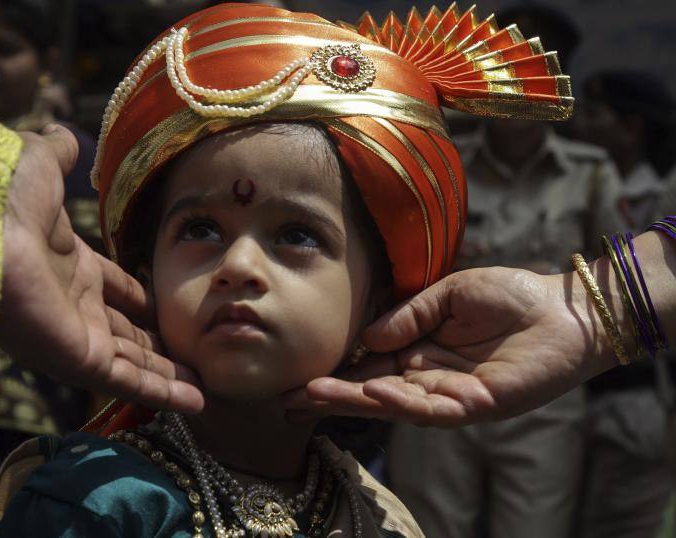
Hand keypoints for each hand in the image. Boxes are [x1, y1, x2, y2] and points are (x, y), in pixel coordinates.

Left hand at [0, 125, 203, 412]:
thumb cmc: (10, 198)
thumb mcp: (40, 166)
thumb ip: (58, 156)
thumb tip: (63, 135)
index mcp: (71, 267)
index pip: (115, 289)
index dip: (140, 299)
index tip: (165, 308)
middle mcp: (75, 307)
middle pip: (127, 333)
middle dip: (158, 347)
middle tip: (193, 356)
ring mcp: (78, 336)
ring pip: (133, 364)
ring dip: (168, 377)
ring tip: (205, 389)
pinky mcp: (80, 360)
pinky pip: (129, 381)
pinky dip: (163, 394)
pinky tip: (195, 403)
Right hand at [285, 267, 616, 425]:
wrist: (562, 308)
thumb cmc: (509, 296)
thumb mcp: (448, 293)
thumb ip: (408, 314)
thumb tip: (368, 338)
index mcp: (419, 351)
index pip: (368, 367)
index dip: (335, 372)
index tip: (296, 376)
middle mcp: (428, 378)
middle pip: (372, 391)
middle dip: (332, 396)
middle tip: (289, 399)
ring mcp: (451, 394)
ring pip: (395, 403)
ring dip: (357, 400)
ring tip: (317, 394)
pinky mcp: (478, 404)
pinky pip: (434, 407)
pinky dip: (404, 401)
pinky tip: (376, 390)